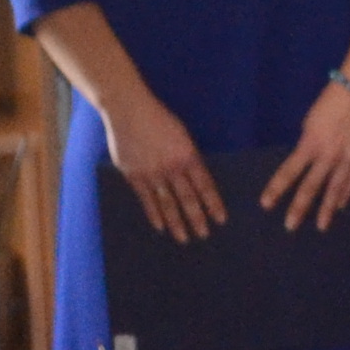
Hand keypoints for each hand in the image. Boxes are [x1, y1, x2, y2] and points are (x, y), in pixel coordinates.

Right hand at [101, 87, 224, 241]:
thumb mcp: (182, 134)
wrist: (129, 110)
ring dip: (176, 222)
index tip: (221, 220)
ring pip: (167, 203)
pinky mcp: (134, 175)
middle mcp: (171, 167)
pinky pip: (146, 199)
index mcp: (187, 155)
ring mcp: (152, 173)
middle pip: (187, 198)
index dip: (213, 203)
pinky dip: (154, 214)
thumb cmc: (159, 119)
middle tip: (203, 235)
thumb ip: (188, 156)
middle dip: (196, 218)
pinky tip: (160, 227)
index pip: (204, 185)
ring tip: (183, 238)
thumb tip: (196, 178)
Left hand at [258, 80, 349, 229]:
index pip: (289, 171)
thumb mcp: (311, 122)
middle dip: (299, 207)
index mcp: (311, 143)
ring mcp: (348, 158)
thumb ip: (309, 144)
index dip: (277, 188)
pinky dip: (346, 194)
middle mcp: (329, 155)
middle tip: (290, 226)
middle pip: (311, 186)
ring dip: (325, 209)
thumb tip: (307, 160)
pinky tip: (340, 205)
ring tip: (320, 226)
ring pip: (335, 189)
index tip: (266, 204)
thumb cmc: (331, 101)